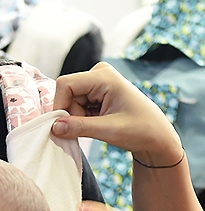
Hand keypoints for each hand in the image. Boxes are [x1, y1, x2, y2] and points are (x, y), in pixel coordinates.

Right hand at [51, 63, 182, 164]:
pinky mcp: (96, 91)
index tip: (64, 127)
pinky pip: (76, 104)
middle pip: (66, 93)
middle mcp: (99, 73)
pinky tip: (99, 123)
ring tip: (99, 125)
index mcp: (104, 76)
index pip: (65, 84)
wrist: (156, 136)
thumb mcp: (109, 131)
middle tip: (91, 128)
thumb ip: (79, 127)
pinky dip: (82, 117)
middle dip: (71, 114)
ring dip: (77, 117)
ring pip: (70, 101)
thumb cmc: (141, 130)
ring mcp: (97, 82)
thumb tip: (53, 127)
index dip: (59, 106)